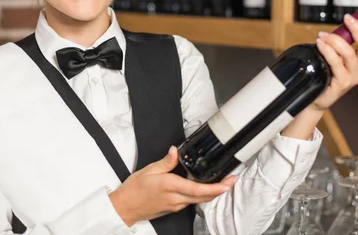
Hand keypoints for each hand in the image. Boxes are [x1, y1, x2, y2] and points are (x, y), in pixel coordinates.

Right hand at [109, 146, 237, 226]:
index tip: (227, 184)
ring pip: (199, 199)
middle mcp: (175, 198)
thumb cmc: (134, 189)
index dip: (215, 188)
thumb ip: (166, 161)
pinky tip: (204, 187)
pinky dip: (201, 194)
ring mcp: (176, 205)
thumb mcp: (149, 170)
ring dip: (212, 192)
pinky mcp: (174, 208)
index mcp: (170, 186)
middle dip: (220, 189)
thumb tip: (176, 150)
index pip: (198, 189)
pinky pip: (191, 201)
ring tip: (222, 182)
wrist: (124, 207)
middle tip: (232, 180)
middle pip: (203, 196)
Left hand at [311, 13, 357, 110]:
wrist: (317, 97)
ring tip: (323, 35)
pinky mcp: (343, 83)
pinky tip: (321, 45)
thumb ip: (342, 43)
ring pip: (348, 53)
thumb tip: (343, 24)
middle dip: (356, 29)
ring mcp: (353, 77)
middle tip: (346, 18)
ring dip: (335, 40)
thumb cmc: (326, 75)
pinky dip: (328, 51)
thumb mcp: (335, 56)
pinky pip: (336, 63)